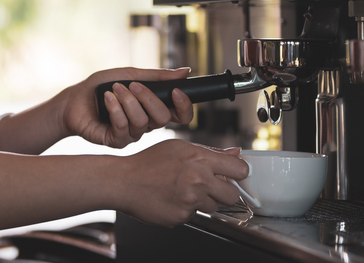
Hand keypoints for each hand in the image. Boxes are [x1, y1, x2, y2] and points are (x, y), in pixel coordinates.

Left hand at [59, 67, 194, 148]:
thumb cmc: (102, 86)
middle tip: (131, 85)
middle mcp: (146, 124)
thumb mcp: (130, 75)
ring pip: (142, 122)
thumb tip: (185, 71)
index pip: (180, 115)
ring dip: (128, 101)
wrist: (75, 99)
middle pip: (163, 118)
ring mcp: (132, 134)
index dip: (184, 106)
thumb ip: (156, 77)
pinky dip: (115, 109)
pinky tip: (107, 99)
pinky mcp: (116, 141)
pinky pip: (123, 128)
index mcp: (153, 108)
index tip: (176, 91)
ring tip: (114, 90)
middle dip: (148, 98)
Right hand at [116, 140, 246, 225]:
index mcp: (199, 158)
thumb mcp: (179, 147)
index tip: (233, 175)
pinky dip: (186, 210)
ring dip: (203, 201)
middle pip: (233, 195)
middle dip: (224, 192)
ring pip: (214, 207)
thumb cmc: (148, 163)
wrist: (124, 182)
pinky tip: (173, 199)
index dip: (238, 173)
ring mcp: (190, 200)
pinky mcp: (182, 216)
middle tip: (208, 186)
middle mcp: (198, 179)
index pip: (239, 169)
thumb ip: (210, 152)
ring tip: (184, 191)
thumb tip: (234, 153)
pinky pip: (194, 216)